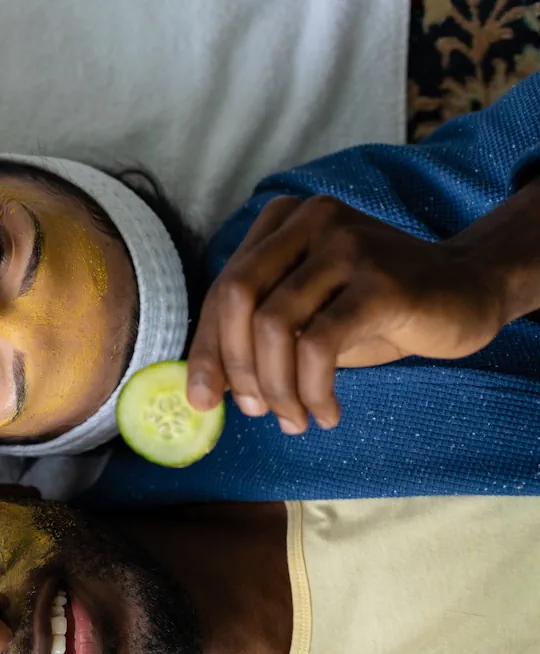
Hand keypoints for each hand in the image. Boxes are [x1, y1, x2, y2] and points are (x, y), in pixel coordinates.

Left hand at [186, 195, 508, 433]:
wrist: (467, 291)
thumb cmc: (374, 310)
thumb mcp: (307, 317)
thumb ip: (256, 336)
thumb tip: (204, 387)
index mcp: (282, 221)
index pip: (224, 290)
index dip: (206, 350)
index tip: (201, 399)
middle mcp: (310, 220)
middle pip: (238, 298)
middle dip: (235, 366)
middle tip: (253, 411)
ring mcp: (346, 245)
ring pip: (274, 325)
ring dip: (277, 386)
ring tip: (294, 418)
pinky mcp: (380, 281)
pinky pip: (319, 345)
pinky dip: (312, 390)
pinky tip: (326, 412)